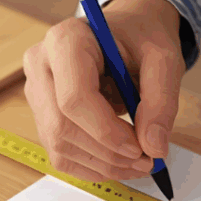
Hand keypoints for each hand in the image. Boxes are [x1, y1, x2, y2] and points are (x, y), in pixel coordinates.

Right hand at [23, 0, 185, 182]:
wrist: (126, 34)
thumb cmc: (140, 40)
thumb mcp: (163, 60)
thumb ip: (161, 101)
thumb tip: (153, 147)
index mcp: (66, 40)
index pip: (74, 98)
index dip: (106, 131)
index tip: (140, 147)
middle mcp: (41, 65)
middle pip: (62, 126)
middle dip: (107, 153)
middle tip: (146, 160)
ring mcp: (37, 93)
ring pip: (60, 146)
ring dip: (104, 164)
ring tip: (139, 161)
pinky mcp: (42, 117)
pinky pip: (61, 155)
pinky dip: (94, 167)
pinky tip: (120, 162)